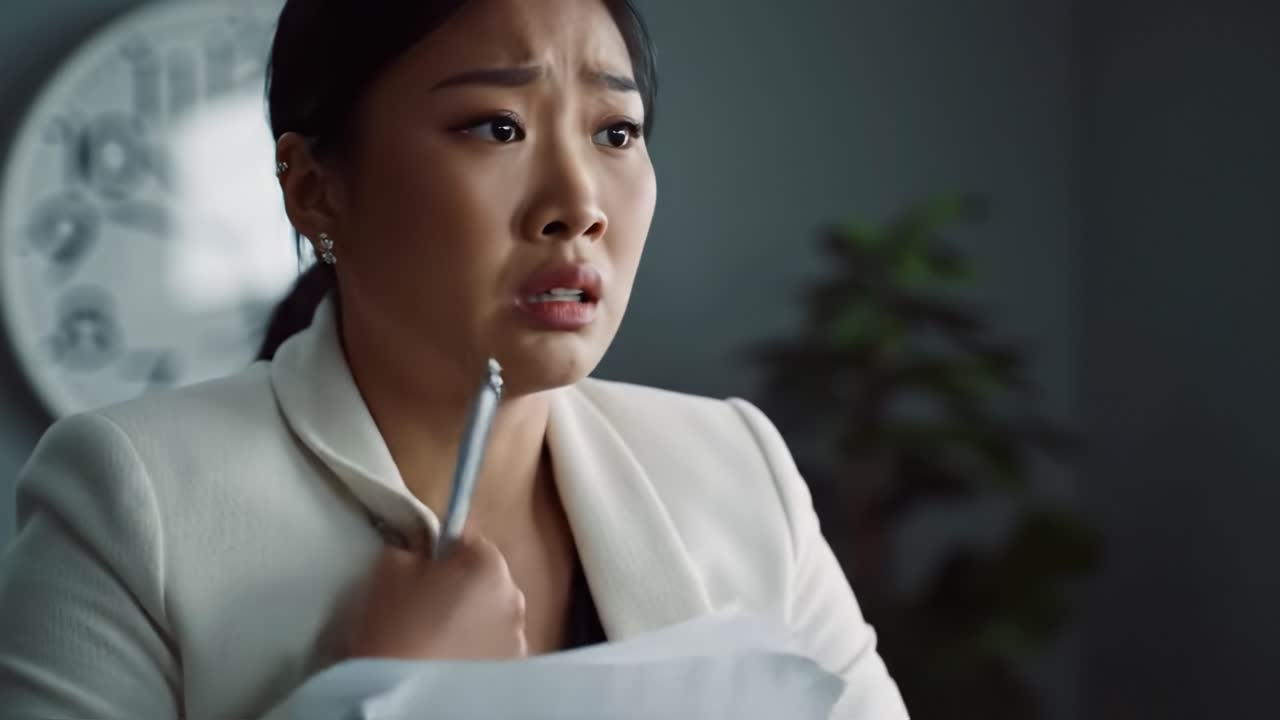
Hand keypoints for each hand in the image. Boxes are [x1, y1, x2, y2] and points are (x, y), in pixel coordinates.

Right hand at [346, 532, 526, 659]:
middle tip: (425, 603)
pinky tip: (449, 661)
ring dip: (471, 619)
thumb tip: (423, 549)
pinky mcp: (512, 670)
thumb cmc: (397, 625)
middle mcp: (514, 598)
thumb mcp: (390, 571)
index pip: (468, 540)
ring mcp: (518, 637)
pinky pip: (494, 647)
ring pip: (491, 615)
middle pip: (484, 579)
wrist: (403, 692)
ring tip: (437, 639)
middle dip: (460, 585)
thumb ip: (412, 549)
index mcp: (489, 566)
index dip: (442, 549)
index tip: (421, 565)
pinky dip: (477, 649)